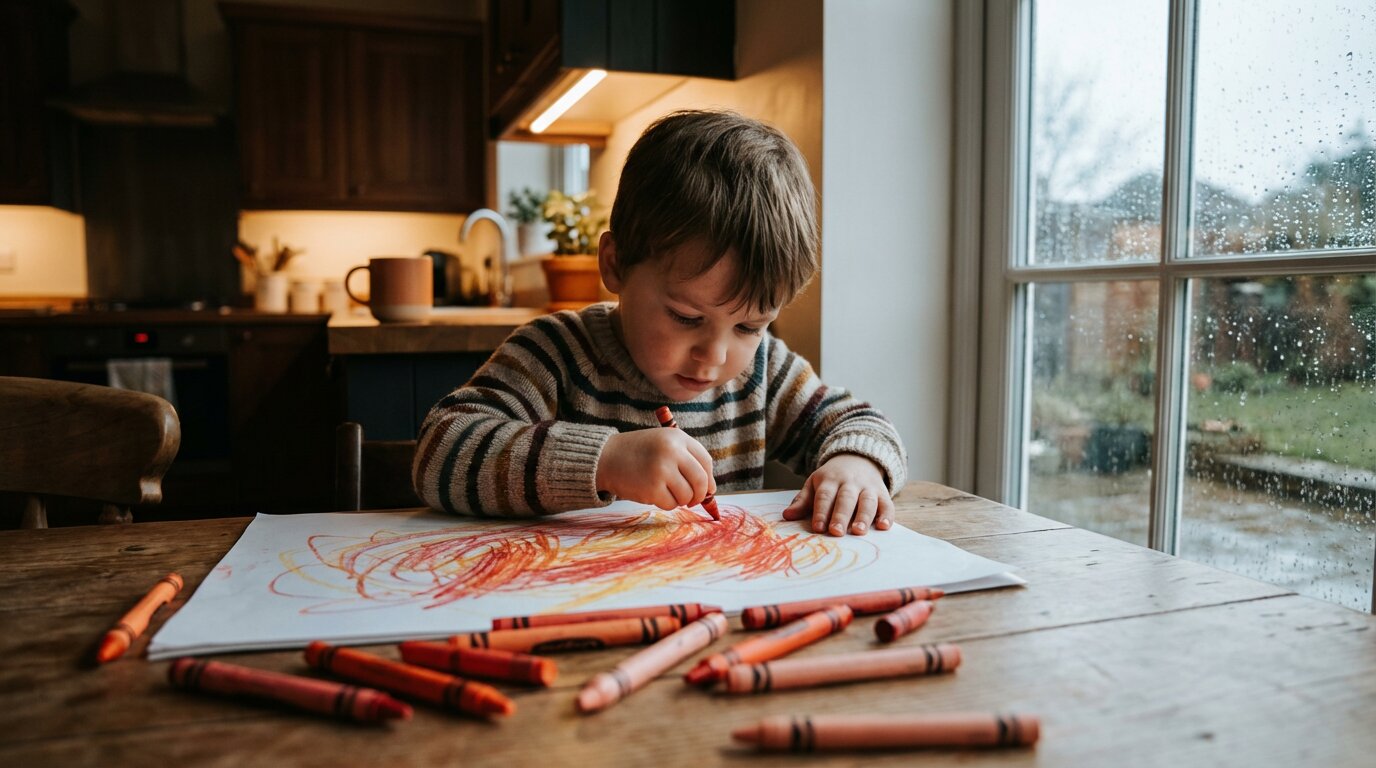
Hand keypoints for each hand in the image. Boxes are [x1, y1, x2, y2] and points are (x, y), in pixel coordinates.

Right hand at [596, 428, 715, 510]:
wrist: (606, 457)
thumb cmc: (639, 453)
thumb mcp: (664, 443)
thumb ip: (687, 459)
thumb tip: (711, 489)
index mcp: (677, 437)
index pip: (706, 461)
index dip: (710, 478)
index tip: (708, 488)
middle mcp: (672, 451)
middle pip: (701, 481)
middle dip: (700, 495)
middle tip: (692, 499)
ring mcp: (662, 470)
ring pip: (687, 495)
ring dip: (680, 499)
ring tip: (666, 492)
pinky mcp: (652, 488)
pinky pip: (671, 504)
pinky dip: (666, 504)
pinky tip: (654, 493)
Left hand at [782, 455, 892, 535]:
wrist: (858, 458)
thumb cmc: (832, 478)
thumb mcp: (815, 483)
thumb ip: (802, 501)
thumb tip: (786, 516)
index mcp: (830, 480)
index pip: (824, 496)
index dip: (821, 512)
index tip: (818, 528)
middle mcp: (850, 483)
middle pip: (846, 499)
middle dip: (841, 515)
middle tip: (836, 532)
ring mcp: (867, 487)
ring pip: (867, 501)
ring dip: (864, 516)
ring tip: (859, 531)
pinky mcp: (882, 493)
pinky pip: (887, 504)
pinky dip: (887, 515)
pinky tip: (884, 526)